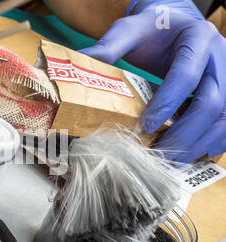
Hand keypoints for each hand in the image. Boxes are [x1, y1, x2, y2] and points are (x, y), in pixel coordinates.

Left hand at [79, 0, 225, 162]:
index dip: (168, 103)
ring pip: (224, 119)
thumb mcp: (130, 30)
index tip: (145, 126)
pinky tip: (188, 154)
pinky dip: (210, 143)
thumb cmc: (153, 31)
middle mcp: (220, 58)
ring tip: (171, 162)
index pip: (187, 75)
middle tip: (158, 154)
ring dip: (198, 145)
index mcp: (198, 39)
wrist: (175, 28)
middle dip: (184, 134)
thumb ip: (109, 46)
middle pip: (212, 103)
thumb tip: (82, 63)